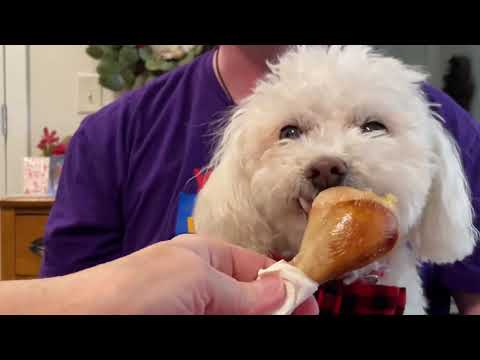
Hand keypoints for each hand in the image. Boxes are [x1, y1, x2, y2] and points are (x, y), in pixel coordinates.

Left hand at [79, 234, 318, 314]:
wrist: (80, 318)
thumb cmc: (137, 290)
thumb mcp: (198, 281)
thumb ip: (243, 292)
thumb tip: (285, 292)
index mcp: (204, 256)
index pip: (255, 268)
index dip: (284, 284)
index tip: (311, 304)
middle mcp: (200, 281)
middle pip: (249, 296)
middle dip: (274, 308)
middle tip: (302, 321)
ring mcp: (191, 306)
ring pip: (234, 312)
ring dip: (259, 317)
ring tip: (282, 321)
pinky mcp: (182, 318)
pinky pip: (217, 318)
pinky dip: (236, 319)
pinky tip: (248, 321)